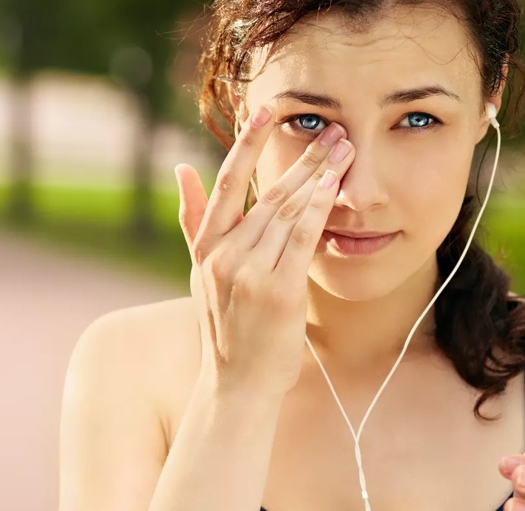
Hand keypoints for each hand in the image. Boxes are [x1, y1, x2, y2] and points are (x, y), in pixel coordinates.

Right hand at [174, 104, 354, 395]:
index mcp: (205, 249)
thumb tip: (180, 169)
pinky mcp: (277, 291)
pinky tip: (335, 186)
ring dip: (319, 177)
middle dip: (302, 159)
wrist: (237, 385)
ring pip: (286, 212)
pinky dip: (318, 209)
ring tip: (344, 150)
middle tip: (332, 129)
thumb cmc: (226, 329)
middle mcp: (223, 257)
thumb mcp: (201, 273)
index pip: (224, 184)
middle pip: (265, 194)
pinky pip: (300, 239)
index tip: (266, 111)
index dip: (246, 145)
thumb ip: (192, 220)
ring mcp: (248, 274)